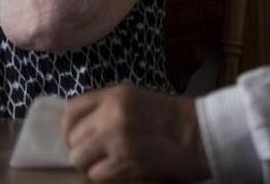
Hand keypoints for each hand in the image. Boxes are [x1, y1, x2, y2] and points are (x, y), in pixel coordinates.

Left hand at [63, 84, 210, 181]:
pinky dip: (105, 177)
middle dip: (83, 150)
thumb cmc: (173, 118)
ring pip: (79, 158)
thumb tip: (82, 128)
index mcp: (115, 95)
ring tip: (109, 164)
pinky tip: (121, 171)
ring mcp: (116, 139)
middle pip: (73, 137)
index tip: (75, 138)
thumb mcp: (137, 100)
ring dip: (91, 165)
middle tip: (98, 155)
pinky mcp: (124, 162)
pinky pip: (96, 175)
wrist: (201, 135)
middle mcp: (111, 114)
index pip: (71, 110)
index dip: (68, 128)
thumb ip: (109, 109)